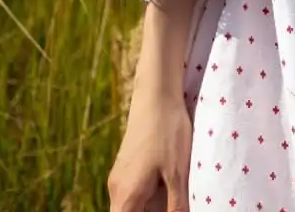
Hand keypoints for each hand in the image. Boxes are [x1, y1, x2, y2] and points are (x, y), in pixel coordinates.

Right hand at [106, 87, 192, 211]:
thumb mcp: (178, 174)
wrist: (156, 94)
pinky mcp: (128, 168)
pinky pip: (136, 195)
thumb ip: (177, 207)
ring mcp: (121, 178)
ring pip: (133, 208)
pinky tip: (171, 191)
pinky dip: (151, 201)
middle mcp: (117, 190)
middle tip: (176, 206)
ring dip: (154, 209)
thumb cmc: (168, 131)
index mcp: (125, 197)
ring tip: (175, 201)